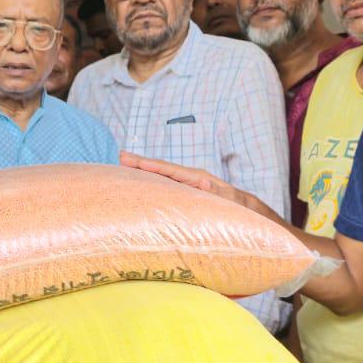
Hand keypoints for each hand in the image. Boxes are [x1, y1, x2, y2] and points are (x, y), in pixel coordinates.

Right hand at [120, 151, 245, 206]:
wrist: (242, 207)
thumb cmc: (235, 205)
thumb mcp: (227, 200)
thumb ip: (216, 192)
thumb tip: (205, 182)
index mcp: (196, 177)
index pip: (169, 170)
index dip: (150, 165)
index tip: (131, 161)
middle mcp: (189, 176)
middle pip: (161, 167)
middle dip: (140, 162)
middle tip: (119, 155)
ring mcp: (186, 182)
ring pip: (160, 173)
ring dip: (142, 168)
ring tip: (122, 163)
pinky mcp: (184, 189)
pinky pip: (164, 181)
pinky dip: (150, 177)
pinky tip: (138, 177)